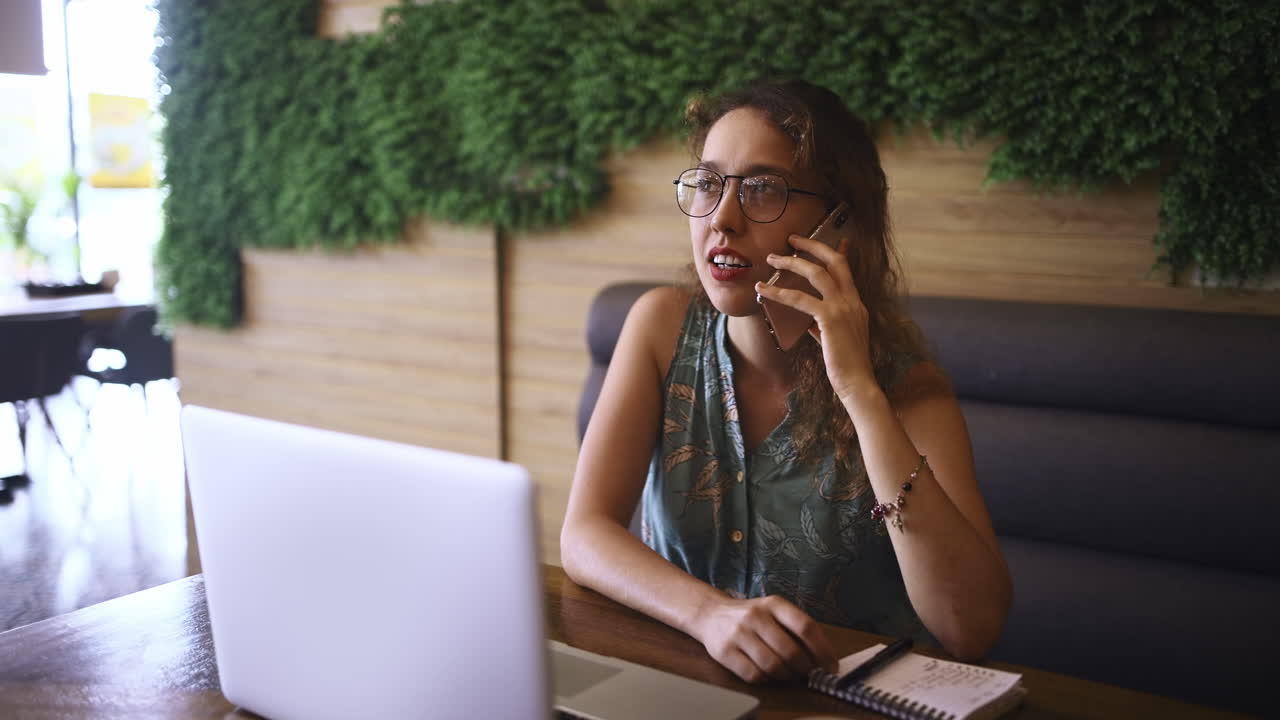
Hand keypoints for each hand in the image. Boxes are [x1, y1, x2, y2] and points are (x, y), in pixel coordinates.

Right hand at [692, 595, 837, 683]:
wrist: (711, 614)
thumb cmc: (751, 616)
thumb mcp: (774, 611)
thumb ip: (796, 628)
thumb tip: (823, 657)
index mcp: (773, 604)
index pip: (805, 626)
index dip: (822, 650)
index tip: (830, 665)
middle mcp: (755, 615)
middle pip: (790, 651)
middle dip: (804, 668)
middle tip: (808, 673)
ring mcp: (738, 633)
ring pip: (773, 666)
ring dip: (786, 676)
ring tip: (788, 674)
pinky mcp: (724, 651)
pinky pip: (753, 674)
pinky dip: (765, 679)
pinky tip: (767, 674)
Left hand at [754, 234, 875, 400]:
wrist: (858, 384)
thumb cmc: (846, 366)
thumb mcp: (835, 340)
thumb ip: (823, 328)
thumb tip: (808, 323)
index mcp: (856, 305)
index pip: (847, 271)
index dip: (840, 252)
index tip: (837, 238)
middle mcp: (852, 301)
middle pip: (834, 261)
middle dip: (813, 246)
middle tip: (792, 238)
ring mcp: (843, 308)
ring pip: (816, 273)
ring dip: (791, 262)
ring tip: (771, 258)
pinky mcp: (830, 319)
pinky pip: (800, 299)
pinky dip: (779, 292)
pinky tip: (763, 290)